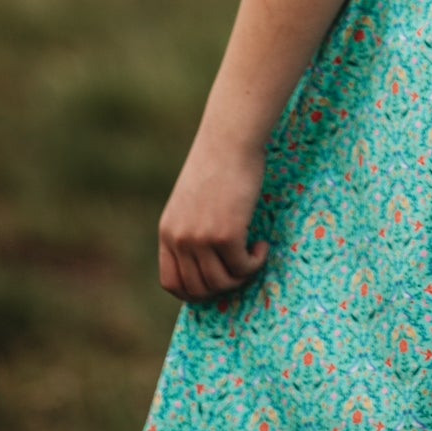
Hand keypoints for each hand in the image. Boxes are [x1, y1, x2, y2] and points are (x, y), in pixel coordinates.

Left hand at [158, 131, 270, 302]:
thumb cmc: (218, 162)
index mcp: (168, 230)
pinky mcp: (226, 234)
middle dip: (223, 286)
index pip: (171, 282)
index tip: (216, 283)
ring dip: (242, 275)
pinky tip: (262, 245)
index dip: (194, 292)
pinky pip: (242, 267)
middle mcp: (180, 239)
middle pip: (198, 288)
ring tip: (253, 254)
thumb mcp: (193, 199)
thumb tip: (206, 260)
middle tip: (241, 268)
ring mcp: (201, 238)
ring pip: (222, 282)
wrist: (231, 138)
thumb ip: (192, 226)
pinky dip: (255, 263)